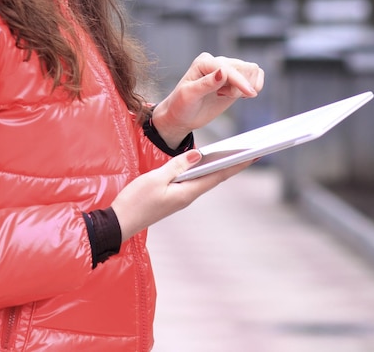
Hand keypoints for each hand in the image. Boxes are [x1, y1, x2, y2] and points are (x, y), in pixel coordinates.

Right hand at [111, 149, 252, 240]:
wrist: (119, 222)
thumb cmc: (135, 201)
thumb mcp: (155, 178)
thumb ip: (177, 166)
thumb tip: (199, 155)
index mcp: (187, 192)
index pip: (218, 176)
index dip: (236, 165)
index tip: (253, 155)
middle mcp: (188, 196)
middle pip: (215, 178)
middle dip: (233, 165)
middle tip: (250, 151)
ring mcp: (180, 198)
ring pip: (204, 180)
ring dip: (219, 168)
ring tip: (232, 154)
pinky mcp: (172, 197)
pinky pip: (193, 182)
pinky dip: (203, 172)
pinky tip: (205, 164)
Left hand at [151, 53, 264, 145]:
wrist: (182, 116)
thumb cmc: (181, 105)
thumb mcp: (189, 95)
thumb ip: (206, 83)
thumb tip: (223, 72)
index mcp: (204, 62)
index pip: (229, 68)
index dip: (240, 81)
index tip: (249, 94)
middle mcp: (217, 62)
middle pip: (244, 67)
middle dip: (239, 86)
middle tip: (221, 95)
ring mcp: (226, 70)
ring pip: (252, 71)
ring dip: (245, 86)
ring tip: (225, 95)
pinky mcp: (234, 80)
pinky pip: (255, 76)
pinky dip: (252, 86)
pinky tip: (237, 95)